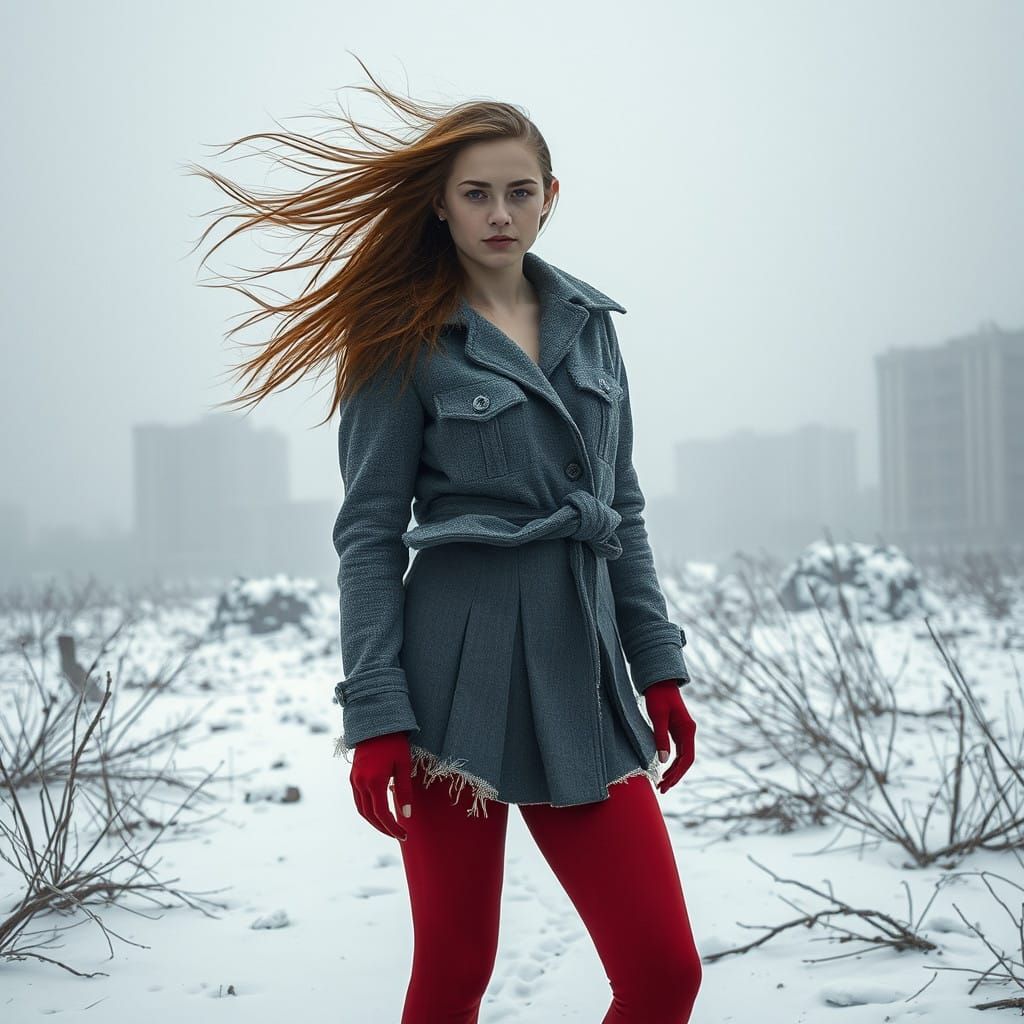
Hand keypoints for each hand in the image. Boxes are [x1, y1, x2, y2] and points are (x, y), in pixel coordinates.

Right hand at [349, 731, 414, 840]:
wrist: (376, 723)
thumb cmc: (394, 743)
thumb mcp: (404, 766)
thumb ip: (404, 791)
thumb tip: (406, 815)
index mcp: (374, 781)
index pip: (382, 814)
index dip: (392, 828)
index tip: (404, 835)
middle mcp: (360, 783)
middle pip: (370, 815)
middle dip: (384, 828)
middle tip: (398, 835)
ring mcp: (354, 780)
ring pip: (362, 809)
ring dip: (374, 821)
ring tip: (389, 827)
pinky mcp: (353, 776)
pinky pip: (358, 799)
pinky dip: (368, 809)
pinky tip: (379, 810)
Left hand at [643, 679, 695, 793]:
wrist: (659, 682)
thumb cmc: (658, 696)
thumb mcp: (657, 716)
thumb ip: (661, 737)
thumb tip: (663, 760)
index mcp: (687, 729)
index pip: (687, 758)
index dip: (678, 773)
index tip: (666, 784)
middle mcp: (688, 732)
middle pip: (686, 761)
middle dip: (675, 776)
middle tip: (662, 789)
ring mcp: (684, 732)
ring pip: (682, 757)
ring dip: (674, 771)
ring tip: (662, 784)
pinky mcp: (677, 731)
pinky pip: (678, 751)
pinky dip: (672, 762)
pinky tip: (664, 770)